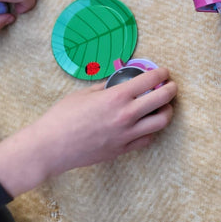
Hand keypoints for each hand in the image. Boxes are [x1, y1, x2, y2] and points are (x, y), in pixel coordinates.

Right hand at [0, 67, 176, 196]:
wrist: (49, 148)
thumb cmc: (61, 117)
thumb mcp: (84, 93)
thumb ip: (106, 86)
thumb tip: (119, 81)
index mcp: (116, 96)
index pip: (150, 80)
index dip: (161, 73)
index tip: (163, 72)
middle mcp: (126, 115)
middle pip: (163, 99)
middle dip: (171, 89)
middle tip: (170, 86)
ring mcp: (127, 134)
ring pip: (162, 121)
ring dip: (166, 111)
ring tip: (163, 106)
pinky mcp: (123, 149)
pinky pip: (147, 139)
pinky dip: (151, 129)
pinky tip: (146, 124)